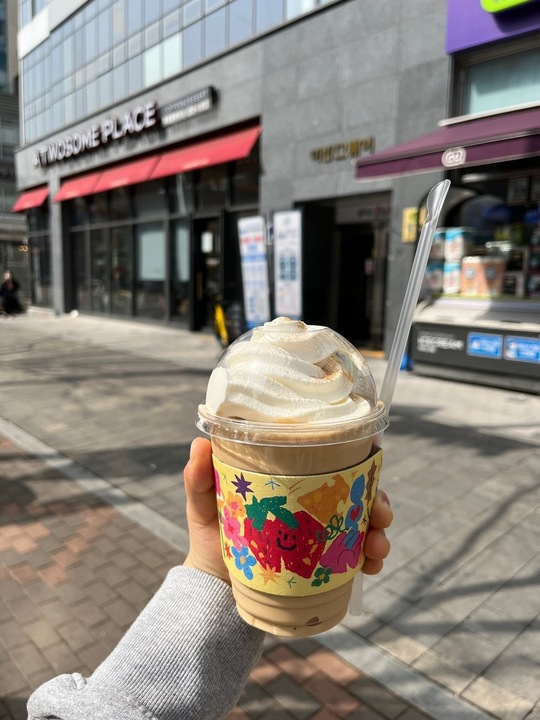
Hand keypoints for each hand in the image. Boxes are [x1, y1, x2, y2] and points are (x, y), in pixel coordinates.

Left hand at [183, 438, 392, 580]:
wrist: (214, 588)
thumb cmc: (212, 536)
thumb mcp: (205, 506)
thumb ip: (199, 479)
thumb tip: (200, 445)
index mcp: (293, 481)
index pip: (333, 463)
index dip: (359, 460)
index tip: (374, 460)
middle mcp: (314, 504)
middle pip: (358, 493)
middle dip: (379, 501)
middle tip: (381, 514)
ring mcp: (322, 533)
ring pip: (365, 524)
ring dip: (380, 532)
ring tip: (377, 547)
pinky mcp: (326, 562)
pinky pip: (357, 558)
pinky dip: (371, 560)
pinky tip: (371, 567)